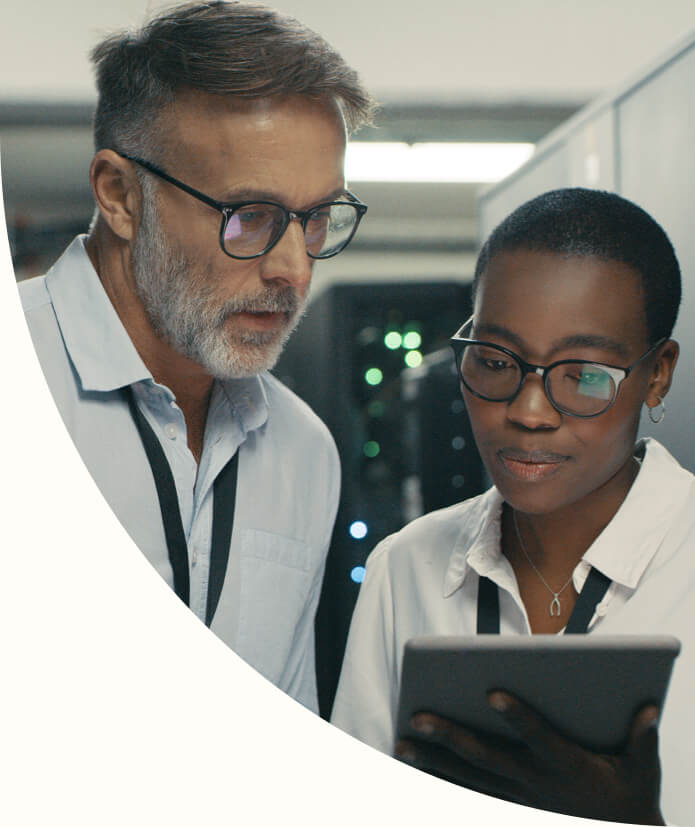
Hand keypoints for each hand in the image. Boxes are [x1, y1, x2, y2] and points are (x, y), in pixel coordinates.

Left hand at [394, 691, 663, 823]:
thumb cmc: (629, 797)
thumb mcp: (643, 772)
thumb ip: (642, 740)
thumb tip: (648, 709)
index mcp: (567, 766)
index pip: (538, 736)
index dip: (517, 715)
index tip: (491, 691)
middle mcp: (536, 783)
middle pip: (487, 757)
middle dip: (450, 737)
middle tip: (417, 717)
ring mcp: (518, 798)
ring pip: (469, 778)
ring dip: (434, 761)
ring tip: (402, 743)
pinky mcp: (509, 807)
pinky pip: (469, 795)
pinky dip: (442, 783)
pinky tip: (416, 770)